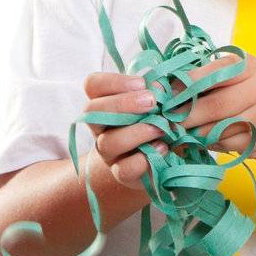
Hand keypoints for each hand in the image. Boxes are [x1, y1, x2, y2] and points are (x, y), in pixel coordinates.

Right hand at [81, 70, 166, 187]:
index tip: (141, 83)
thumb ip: (158, 90)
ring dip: (137, 132)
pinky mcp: (122, 173)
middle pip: (92, 111)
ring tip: (162, 127)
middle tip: (152, 101)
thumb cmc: (160, 117)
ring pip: (107, 142)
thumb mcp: (160, 99)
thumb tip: (160, 87)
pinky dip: (143, 159)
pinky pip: (123, 169)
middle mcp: (101, 126)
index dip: (113, 82)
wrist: (162, 155)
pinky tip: (163, 148)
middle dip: (123, 104)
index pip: (93, 85)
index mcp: (107, 101)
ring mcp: (108, 152)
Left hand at [164, 50, 255, 166]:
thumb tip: (161, 89)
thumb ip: (201, 80)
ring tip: (180, 133)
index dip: (185, 87)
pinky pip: (226, 143)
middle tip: (166, 123)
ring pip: (218, 127)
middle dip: (186, 116)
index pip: (211, 74)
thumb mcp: (228, 79)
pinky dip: (209, 144)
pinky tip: (203, 140)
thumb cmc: (242, 95)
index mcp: (248, 65)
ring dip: (194, 133)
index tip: (165, 98)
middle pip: (214, 104)